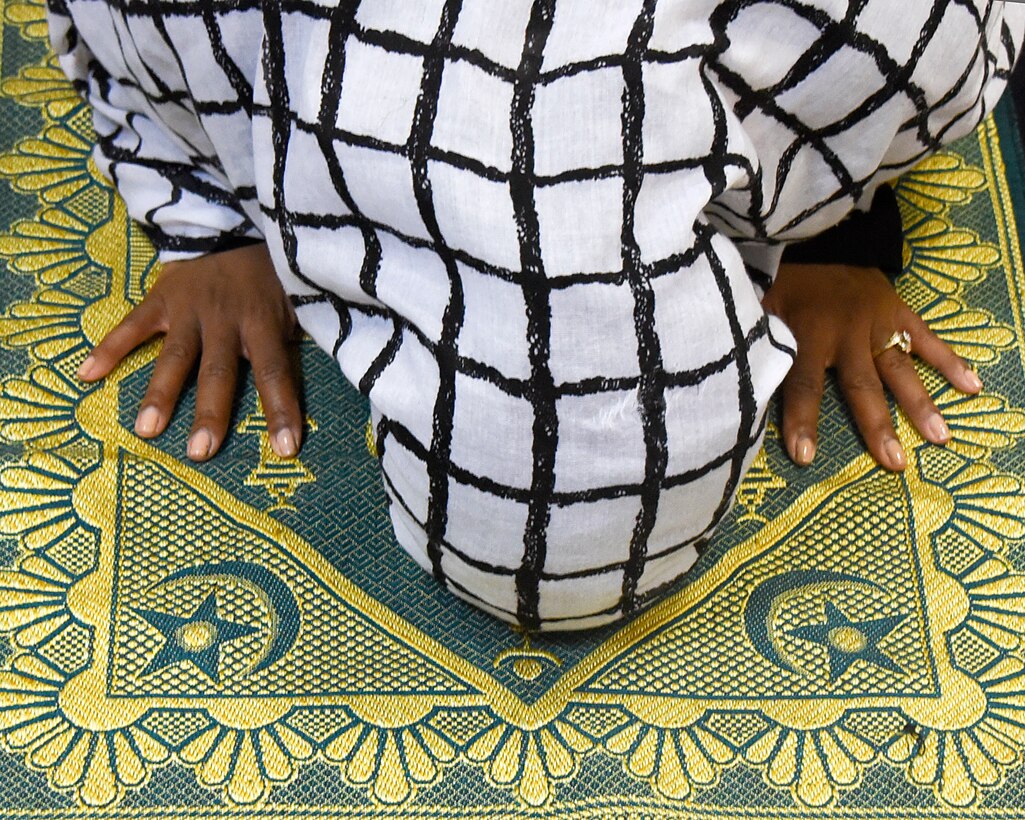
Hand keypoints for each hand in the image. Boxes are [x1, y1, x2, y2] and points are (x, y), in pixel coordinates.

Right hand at [76, 242, 302, 460]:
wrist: (231, 223)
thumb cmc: (269, 274)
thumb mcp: (295, 300)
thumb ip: (295, 336)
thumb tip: (318, 371)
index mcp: (263, 323)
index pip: (275, 373)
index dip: (281, 410)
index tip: (285, 449)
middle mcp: (225, 320)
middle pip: (217, 373)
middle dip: (210, 414)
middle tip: (200, 453)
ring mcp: (189, 310)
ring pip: (174, 357)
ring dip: (160, 393)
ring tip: (146, 429)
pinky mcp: (160, 299)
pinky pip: (132, 326)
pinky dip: (108, 348)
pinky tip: (86, 375)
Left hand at [762, 262, 982, 470]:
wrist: (814, 236)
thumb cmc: (780, 280)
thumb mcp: (758, 307)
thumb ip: (757, 342)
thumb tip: (742, 376)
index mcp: (808, 333)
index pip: (802, 385)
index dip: (802, 420)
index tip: (804, 455)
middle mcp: (846, 331)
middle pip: (862, 386)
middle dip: (877, 426)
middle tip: (895, 462)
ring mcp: (877, 321)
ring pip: (899, 368)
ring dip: (920, 404)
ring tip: (939, 437)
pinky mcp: (898, 310)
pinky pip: (926, 338)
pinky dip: (950, 361)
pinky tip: (971, 387)